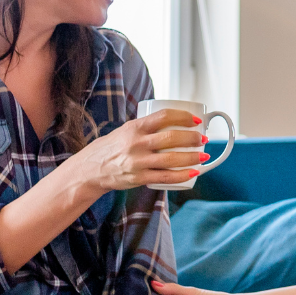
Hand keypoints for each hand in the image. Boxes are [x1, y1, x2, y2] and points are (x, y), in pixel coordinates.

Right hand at [72, 108, 206, 192]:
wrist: (91, 169)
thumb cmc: (112, 147)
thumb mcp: (126, 130)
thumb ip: (147, 127)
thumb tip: (175, 123)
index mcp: (135, 127)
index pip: (163, 116)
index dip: (183, 117)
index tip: (196, 121)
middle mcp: (136, 143)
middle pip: (171, 138)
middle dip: (192, 138)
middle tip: (203, 139)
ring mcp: (138, 162)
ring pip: (171, 159)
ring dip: (192, 157)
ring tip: (204, 155)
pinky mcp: (138, 178)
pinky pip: (165, 177)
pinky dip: (182, 175)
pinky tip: (194, 172)